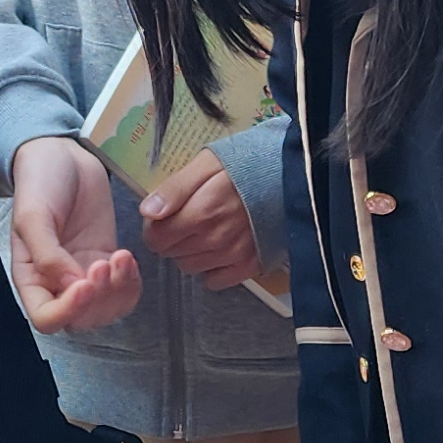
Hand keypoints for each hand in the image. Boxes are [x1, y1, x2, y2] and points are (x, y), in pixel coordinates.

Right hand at [11, 135, 139, 331]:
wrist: (62, 154)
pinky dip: (132, 282)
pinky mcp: (106, 260)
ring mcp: (84, 273)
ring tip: (120, 257)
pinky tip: (127, 256)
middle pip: (81, 319)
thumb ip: (47, 254)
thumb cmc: (39, 181)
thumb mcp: (33, 215)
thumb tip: (71, 286)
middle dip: (100, 298)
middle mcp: (56, 282)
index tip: (86, 282)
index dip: (69, 310)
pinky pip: (124, 290)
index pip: (47, 318)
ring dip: (119, 291)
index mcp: (31, 277)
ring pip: (106, 309)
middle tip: (106, 262)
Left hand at [138, 156, 259, 288]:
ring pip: (190, 267)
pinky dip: (212, 267)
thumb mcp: (208, 162)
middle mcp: (216, 239)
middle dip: (173, 237)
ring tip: (207, 228)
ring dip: (190, 251)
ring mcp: (234, 256)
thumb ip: (175, 188)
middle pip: (171, 253)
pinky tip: (221, 246)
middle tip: (190, 216)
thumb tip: (147, 212)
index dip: (155, 226)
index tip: (166, 214)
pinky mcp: (251, 266)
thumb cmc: (250, 164)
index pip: (156, 238)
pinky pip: (214, 281)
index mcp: (202, 212)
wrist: (295, 175)